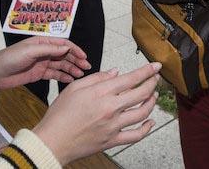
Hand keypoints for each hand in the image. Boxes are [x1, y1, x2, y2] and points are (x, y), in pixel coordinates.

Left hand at [0, 37, 90, 89]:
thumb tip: (67, 47)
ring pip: (61, 65)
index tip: (84, 56)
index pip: (63, 44)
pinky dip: (63, 76)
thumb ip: (49, 49)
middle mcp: (44, 52)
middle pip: (64, 54)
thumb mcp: (30, 51)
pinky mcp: (39, 74)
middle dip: (76, 60)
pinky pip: (54, 74)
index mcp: (43, 42)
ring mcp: (42, 63)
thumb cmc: (10, 58)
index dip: (75, 50)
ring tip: (80, 75)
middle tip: (86, 67)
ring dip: (72, 69)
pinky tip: (70, 79)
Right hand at [33, 62, 160, 165]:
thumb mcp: (74, 88)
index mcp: (101, 93)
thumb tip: (115, 72)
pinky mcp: (112, 141)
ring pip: (142, 113)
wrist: (52, 141)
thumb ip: (97, 78)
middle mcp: (110, 108)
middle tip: (155, 78)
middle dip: (152, 83)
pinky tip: (150, 122)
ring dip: (151, 102)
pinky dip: (147, 128)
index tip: (155, 66)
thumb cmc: (60, 114)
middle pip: (141, 94)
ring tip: (153, 95)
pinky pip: (136, 135)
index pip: (131, 78)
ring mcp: (113, 126)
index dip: (147, 71)